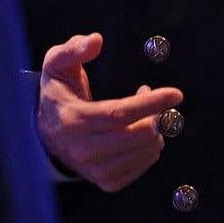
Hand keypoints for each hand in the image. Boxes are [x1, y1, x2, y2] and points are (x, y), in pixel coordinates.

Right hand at [38, 33, 183, 192]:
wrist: (47, 132)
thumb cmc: (59, 93)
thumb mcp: (57, 64)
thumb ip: (74, 49)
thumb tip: (96, 40)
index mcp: (73, 121)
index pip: (119, 114)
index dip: (151, 103)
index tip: (176, 93)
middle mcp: (84, 150)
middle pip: (138, 135)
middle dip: (157, 114)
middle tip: (154, 99)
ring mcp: (95, 170)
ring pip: (145, 152)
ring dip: (154, 129)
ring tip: (143, 115)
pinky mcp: (107, 182)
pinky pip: (143, 165)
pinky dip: (149, 147)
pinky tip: (139, 132)